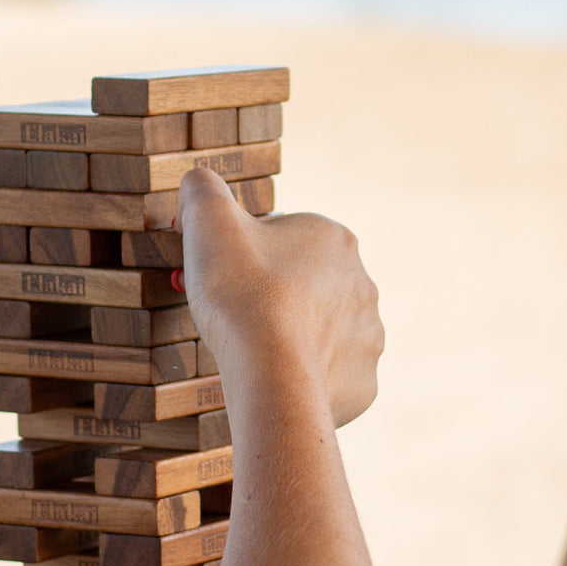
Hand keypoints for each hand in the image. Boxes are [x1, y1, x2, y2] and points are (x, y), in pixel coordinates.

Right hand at [175, 167, 383, 426]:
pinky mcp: (363, 384)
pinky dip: (306, 378)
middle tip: (229, 317)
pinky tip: (277, 381)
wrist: (271, 374)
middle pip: (304, 286)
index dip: (242, 256)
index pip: (280, 240)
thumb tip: (198, 181)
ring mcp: (368, 337)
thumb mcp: (207, 220)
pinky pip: (332, 376)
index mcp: (334, 238)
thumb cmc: (241, 293)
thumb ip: (202, 189)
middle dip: (269, 296)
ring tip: (252, 353)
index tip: (218, 279)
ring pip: (322, 332)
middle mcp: (363, 284)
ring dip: (291, 337)